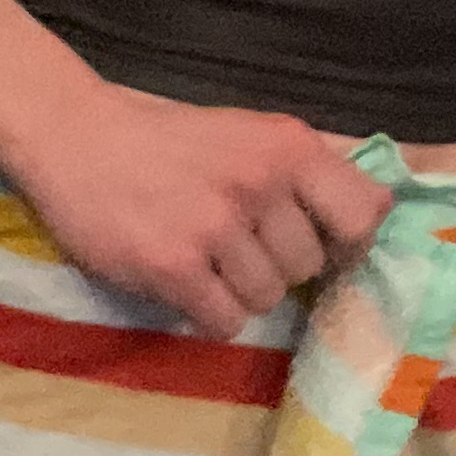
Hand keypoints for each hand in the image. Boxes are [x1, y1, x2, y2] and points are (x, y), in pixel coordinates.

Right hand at [8, 84, 393, 334]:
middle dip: (279, 265)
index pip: (365, 214)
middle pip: (309, 267)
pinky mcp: (173, 266)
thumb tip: (376, 213)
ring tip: (205, 259)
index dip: (351, 242)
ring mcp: (216, 226)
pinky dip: (210, 314)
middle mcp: (260, 183)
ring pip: (267, 299)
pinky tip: (186, 283)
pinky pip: (225, 321)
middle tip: (237, 244)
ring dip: (240, 291)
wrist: (79, 138)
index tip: (328, 248)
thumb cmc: (171, 141)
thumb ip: (305, 172)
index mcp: (288, 147)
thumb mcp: (251, 134)